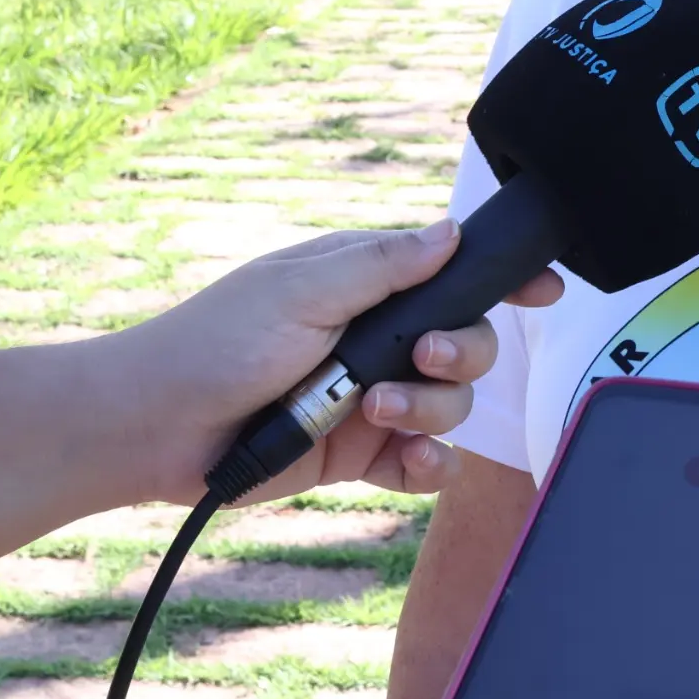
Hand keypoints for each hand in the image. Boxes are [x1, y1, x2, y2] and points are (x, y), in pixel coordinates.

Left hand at [106, 220, 562, 504]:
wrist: (155, 429)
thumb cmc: (215, 342)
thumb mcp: (302, 289)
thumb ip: (384, 265)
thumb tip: (449, 232)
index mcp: (367, 282)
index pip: (454, 271)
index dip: (503, 280)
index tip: (544, 289)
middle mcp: (379, 338)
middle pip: (469, 343)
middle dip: (462, 352)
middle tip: (424, 357)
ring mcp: (371, 397)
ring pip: (452, 405)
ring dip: (429, 410)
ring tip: (373, 412)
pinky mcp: (358, 454)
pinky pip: (422, 462)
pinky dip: (427, 465)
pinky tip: (411, 461)